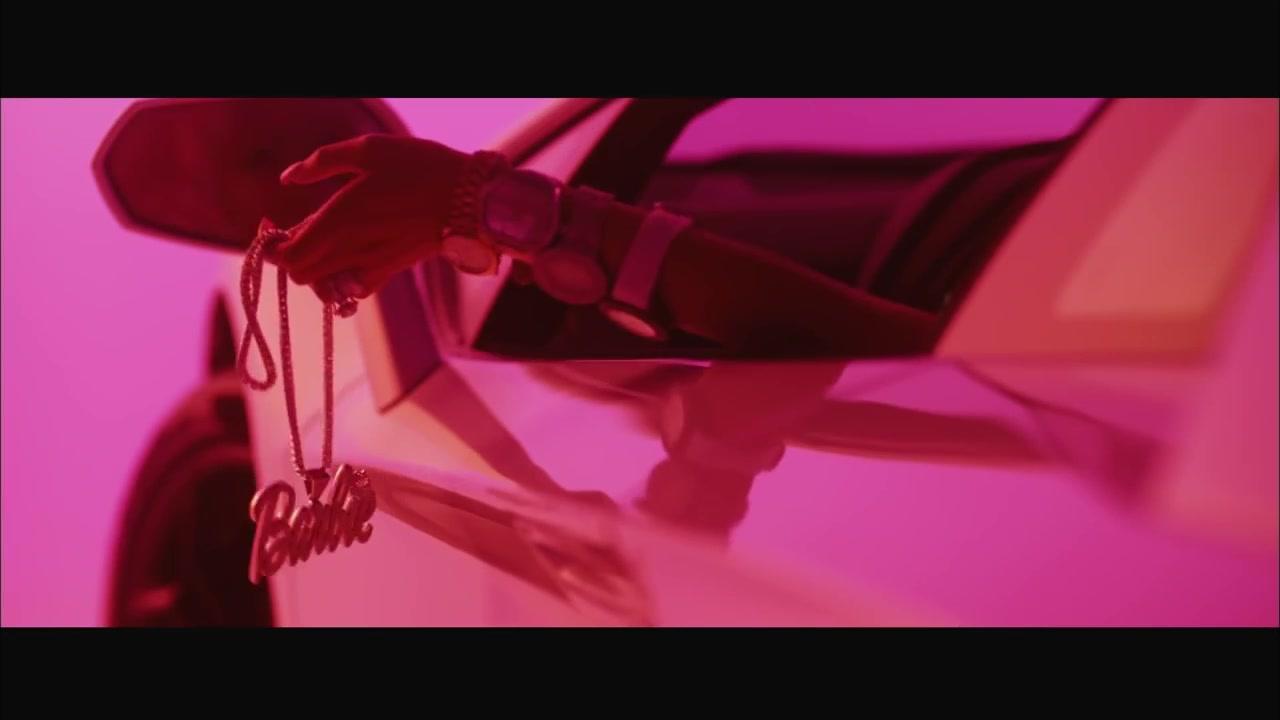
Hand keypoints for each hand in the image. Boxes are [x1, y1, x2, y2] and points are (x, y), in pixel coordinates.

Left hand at [273, 134, 469, 297]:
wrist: (470, 199)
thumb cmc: (421, 167)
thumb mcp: (369, 149)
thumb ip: (322, 162)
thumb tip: (288, 178)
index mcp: (339, 218)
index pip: (287, 255)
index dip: (270, 246)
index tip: (272, 225)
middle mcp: (351, 248)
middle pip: (300, 275)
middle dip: (289, 257)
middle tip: (293, 233)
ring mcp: (372, 266)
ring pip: (323, 288)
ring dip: (314, 271)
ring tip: (319, 247)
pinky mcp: (390, 272)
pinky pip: (351, 292)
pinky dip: (340, 283)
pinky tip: (345, 259)